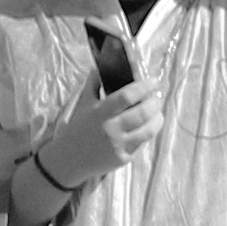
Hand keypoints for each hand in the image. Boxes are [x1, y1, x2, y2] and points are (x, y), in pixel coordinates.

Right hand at [34, 80, 162, 194]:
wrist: (68, 160)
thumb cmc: (75, 130)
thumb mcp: (81, 105)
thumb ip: (92, 84)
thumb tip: (100, 65)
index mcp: (99, 113)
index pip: (127, 96)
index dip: (144, 87)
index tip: (154, 81)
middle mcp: (111, 129)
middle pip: (143, 112)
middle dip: (155, 101)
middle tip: (157, 96)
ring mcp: (119, 145)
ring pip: (149, 129)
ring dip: (158, 117)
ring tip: (157, 111)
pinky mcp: (125, 158)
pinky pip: (143, 142)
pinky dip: (148, 131)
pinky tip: (147, 125)